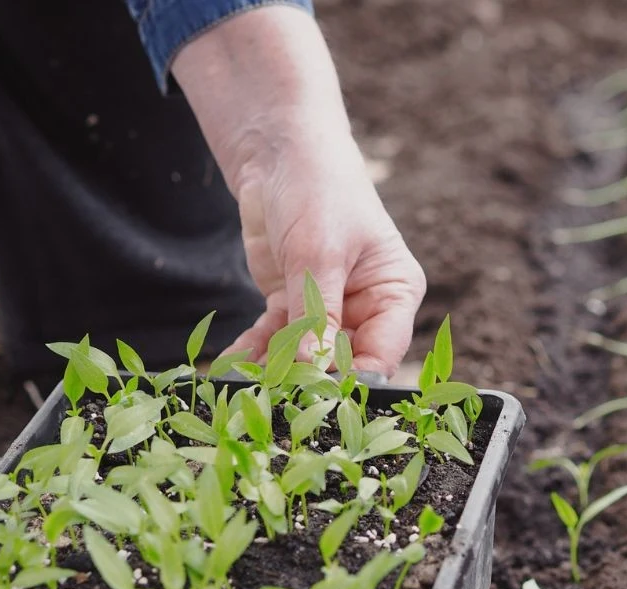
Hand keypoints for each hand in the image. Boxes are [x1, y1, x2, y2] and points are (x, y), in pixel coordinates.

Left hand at [173, 6, 424, 377]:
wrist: (278, 151)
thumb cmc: (319, 188)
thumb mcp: (319, 252)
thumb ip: (316, 314)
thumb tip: (312, 369)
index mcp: (394, 293)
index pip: (383, 353)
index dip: (354, 381)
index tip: (320, 398)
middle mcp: (367, 308)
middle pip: (343, 363)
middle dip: (309, 380)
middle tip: (275, 396)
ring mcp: (328, 310)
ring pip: (304, 357)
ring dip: (275, 371)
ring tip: (246, 386)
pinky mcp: (292, 306)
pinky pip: (275, 342)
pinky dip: (254, 353)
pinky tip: (233, 366)